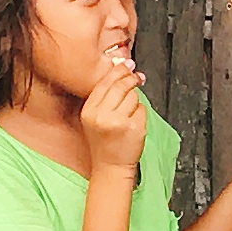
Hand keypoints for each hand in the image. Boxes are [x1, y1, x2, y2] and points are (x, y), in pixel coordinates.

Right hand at [78, 53, 149, 178]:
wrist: (110, 166)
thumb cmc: (104, 141)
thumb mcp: (94, 118)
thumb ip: (104, 97)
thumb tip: (123, 71)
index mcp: (89, 110)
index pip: (104, 82)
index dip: (118, 71)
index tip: (127, 64)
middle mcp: (101, 115)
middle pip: (121, 85)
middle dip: (131, 78)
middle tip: (137, 76)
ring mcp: (118, 121)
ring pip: (133, 96)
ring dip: (134, 101)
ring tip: (128, 114)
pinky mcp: (133, 128)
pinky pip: (142, 109)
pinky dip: (140, 114)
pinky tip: (133, 124)